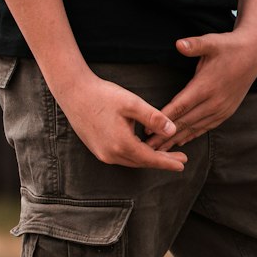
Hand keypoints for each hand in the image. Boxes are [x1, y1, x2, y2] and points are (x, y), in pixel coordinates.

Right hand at [56, 71, 187, 171]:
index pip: (150, 158)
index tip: (182, 164)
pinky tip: (143, 148)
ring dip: (148, 158)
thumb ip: (153, 118)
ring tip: (164, 154)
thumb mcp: (132, 103)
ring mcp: (102, 153)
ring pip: (132, 161)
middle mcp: (111, 154)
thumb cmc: (103, 95)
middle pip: (142, 162)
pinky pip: (122, 157)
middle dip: (162, 161)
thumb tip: (173, 131)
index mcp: (122, 144)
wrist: (73, 92)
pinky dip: (136, 155)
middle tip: (180, 159)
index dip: (168, 162)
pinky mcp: (97, 149)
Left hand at [147, 30, 256, 149]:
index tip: (148, 131)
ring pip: (194, 128)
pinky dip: (192, 135)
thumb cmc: (228, 46)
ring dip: (176, 139)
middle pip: (184, 122)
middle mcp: (213, 101)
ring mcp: (221, 109)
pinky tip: (181, 141)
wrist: (254, 54)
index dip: (163, 119)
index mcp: (206, 86)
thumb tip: (178, 44)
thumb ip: (194, 44)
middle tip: (147, 148)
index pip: (180, 107)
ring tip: (160, 152)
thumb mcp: (211, 42)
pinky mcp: (226, 112)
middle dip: (165, 136)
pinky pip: (206, 127)